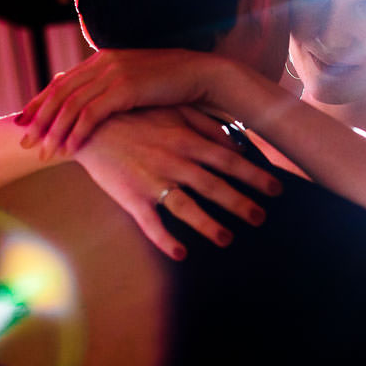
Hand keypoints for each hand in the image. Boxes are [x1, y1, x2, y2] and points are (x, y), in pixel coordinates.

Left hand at [15, 49, 221, 158]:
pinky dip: (76, 132)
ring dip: (54, 131)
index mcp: (102, 58)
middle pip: (59, 92)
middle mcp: (102, 62)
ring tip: (42, 152)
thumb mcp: (136, 82)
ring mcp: (113, 73)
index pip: (62, 81)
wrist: (202, 75)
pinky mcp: (125, 88)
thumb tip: (96, 107)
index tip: (24, 121)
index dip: (40, 102)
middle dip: (39, 119)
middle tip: (23, 142)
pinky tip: (68, 149)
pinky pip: (91, 114)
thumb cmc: (172, 85)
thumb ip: (113, 88)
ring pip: (71, 105)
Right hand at [74, 106, 281, 259]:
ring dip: (208, 224)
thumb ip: (205, 125)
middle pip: (213, 185)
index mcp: (186, 140)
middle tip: (261, 217)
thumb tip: (234, 142)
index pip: (228, 160)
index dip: (254, 175)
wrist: (90, 126)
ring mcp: (151, 180)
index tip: (276, 188)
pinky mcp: (130, 197)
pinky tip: (180, 253)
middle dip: (240, 203)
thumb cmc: (137, 117)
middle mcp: (173, 161)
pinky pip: (150, 222)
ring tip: (227, 238)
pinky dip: (164, 239)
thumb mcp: (174, 112)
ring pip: (185, 206)